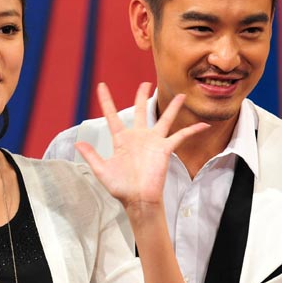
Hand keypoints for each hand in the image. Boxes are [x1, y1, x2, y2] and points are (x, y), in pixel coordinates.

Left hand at [75, 82, 207, 208]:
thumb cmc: (120, 187)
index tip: (101, 86)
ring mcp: (153, 142)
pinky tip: (203, 125)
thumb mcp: (102, 170)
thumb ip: (91, 155)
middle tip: (145, 83)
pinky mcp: (165, 149)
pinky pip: (180, 137)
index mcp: (121, 140)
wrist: (138, 200)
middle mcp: (138, 137)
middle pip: (140, 111)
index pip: (112, 116)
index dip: (106, 101)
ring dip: (172, 107)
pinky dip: (192, 130)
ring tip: (181, 95)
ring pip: (164, 119)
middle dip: (142, 96)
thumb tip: (77, 143)